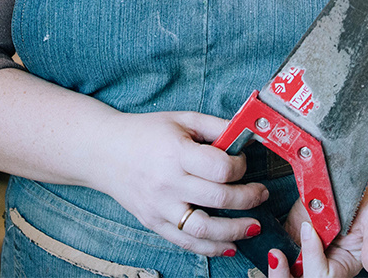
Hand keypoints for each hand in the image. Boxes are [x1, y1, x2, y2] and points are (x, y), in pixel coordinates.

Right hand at [97, 109, 268, 257]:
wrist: (104, 151)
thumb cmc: (146, 132)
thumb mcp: (181, 119)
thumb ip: (215, 126)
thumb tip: (246, 135)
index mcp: (176, 153)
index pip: (219, 168)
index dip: (240, 166)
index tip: (243, 163)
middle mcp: (167, 183)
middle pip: (217, 198)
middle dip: (248, 198)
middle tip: (262, 194)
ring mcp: (159, 207)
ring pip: (203, 229)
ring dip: (235, 231)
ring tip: (254, 226)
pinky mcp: (154, 223)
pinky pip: (185, 242)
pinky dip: (210, 247)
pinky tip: (229, 245)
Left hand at [267, 169, 367, 277]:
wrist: (354, 180)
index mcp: (343, 266)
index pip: (324, 276)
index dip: (314, 257)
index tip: (310, 230)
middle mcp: (323, 263)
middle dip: (285, 275)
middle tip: (277, 256)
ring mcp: (305, 250)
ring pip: (288, 272)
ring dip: (277, 268)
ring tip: (274, 254)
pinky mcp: (293, 235)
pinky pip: (280, 250)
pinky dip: (272, 251)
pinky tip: (270, 241)